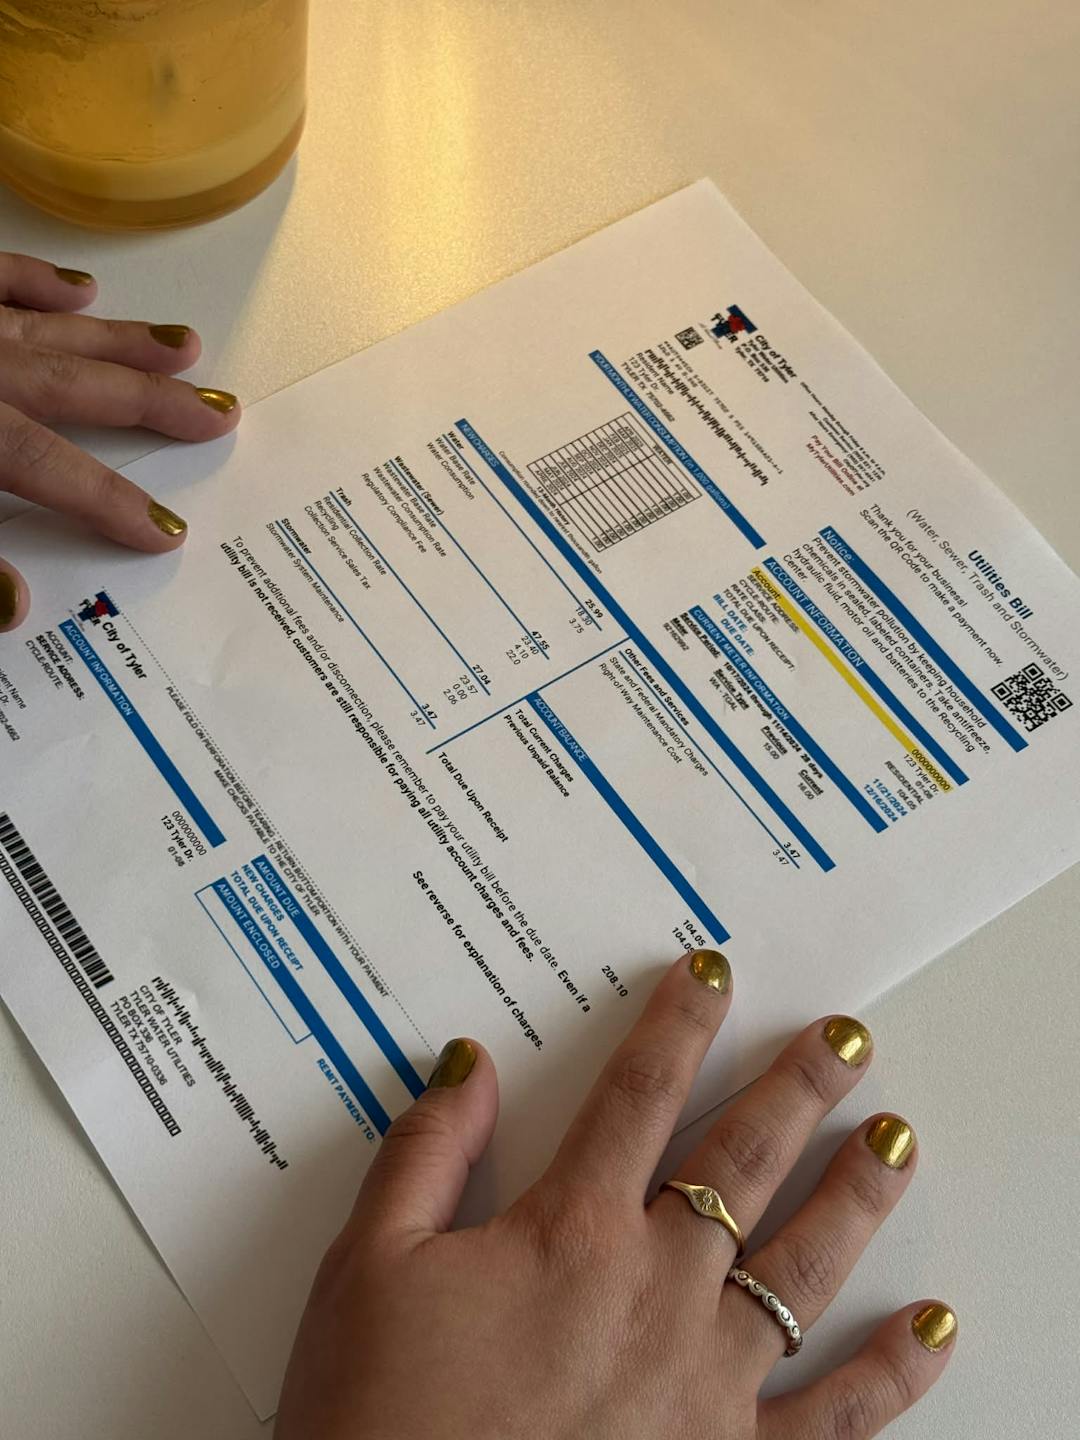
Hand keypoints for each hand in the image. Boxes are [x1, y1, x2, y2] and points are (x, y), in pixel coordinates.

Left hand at [0, 252, 240, 631]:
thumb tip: (17, 609)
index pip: (53, 471)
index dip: (113, 504)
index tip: (168, 532)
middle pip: (78, 391)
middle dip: (154, 406)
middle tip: (219, 414)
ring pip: (52, 332)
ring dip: (121, 342)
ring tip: (185, 347)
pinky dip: (35, 281)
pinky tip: (80, 290)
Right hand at [276, 951, 955, 1438]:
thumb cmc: (382, 1419)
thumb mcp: (370, 1267)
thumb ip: (426, 1154)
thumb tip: (470, 1064)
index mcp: (572, 1233)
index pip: (639, 1095)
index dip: (678, 1023)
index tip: (712, 972)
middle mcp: (656, 1291)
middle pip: (742, 1160)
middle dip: (799, 1085)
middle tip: (845, 1036)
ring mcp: (704, 1380)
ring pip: (804, 1263)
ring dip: (857, 1194)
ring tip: (895, 1138)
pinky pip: (832, 1416)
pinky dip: (889, 1374)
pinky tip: (930, 1330)